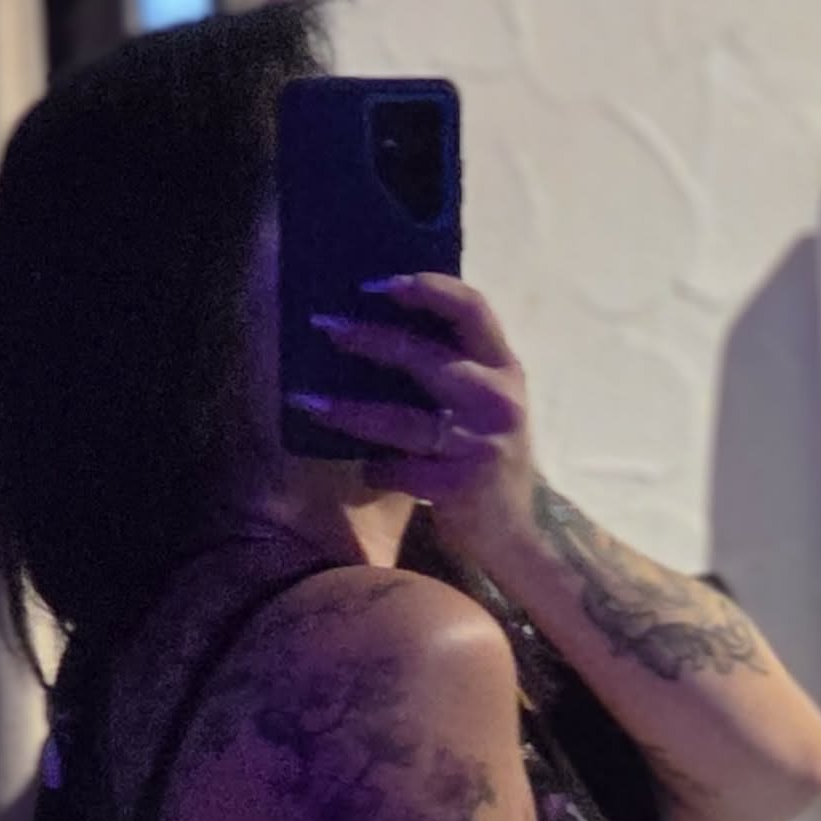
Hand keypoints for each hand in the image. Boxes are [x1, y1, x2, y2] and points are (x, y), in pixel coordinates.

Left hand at [291, 275, 537, 562]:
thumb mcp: (488, 404)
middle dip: (367, 338)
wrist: (515, 535)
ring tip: (305, 402)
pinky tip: (366, 472)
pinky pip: (401, 470)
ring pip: (400, 419)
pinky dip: (378, 470)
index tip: (375, 285)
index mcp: (505, 368)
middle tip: (324, 326)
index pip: (472, 308)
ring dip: (347, 411)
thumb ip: (457, 367)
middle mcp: (497, 399)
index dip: (426, 288)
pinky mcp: (461, 485)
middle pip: (424, 356)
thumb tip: (384, 329)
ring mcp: (480, 443)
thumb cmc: (488, 458)